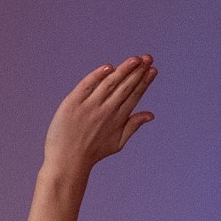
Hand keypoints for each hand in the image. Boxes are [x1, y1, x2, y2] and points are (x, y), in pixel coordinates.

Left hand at [42, 56, 156, 182]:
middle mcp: (106, 111)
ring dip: (124, 70)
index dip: (144, 81)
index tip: (153, 69)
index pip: (134, 95)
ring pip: (110, 84)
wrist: (67, 162)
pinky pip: (87, 86)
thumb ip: (134, 126)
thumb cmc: (92, 152)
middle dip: (138, 72)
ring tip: (136, 59)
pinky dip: (98, 76)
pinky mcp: (73, 103)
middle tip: (148, 58)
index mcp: (118, 119)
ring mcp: (90, 106)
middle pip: (125, 87)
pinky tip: (109, 67)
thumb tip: (151, 114)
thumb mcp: (117, 142)